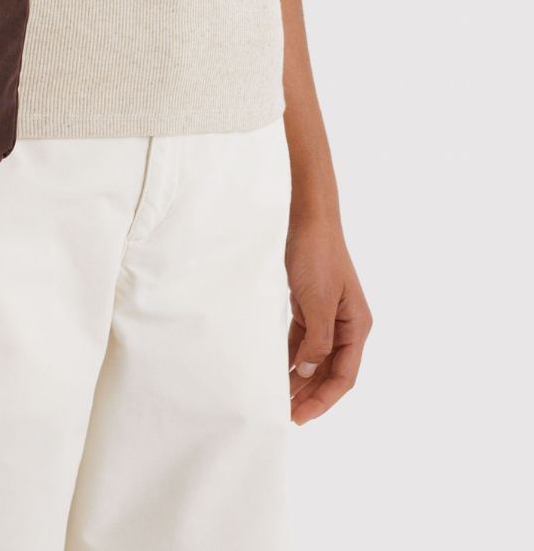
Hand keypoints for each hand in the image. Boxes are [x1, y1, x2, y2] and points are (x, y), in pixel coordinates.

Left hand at [285, 214, 372, 423]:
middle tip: (286, 415)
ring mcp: (329, 315)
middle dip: (311, 394)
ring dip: (300, 378)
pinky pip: (303, 339)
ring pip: (316, 357)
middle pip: (330, 370)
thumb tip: (310, 371)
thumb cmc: (317, 256)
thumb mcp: (318, 302)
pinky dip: (292, 356)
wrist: (308, 218)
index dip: (324, 399)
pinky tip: (278, 369)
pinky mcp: (311, 305)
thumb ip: (317, 340)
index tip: (301, 416)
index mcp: (356, 326)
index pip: (343, 375)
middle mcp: (346, 325)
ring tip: (279, 398)